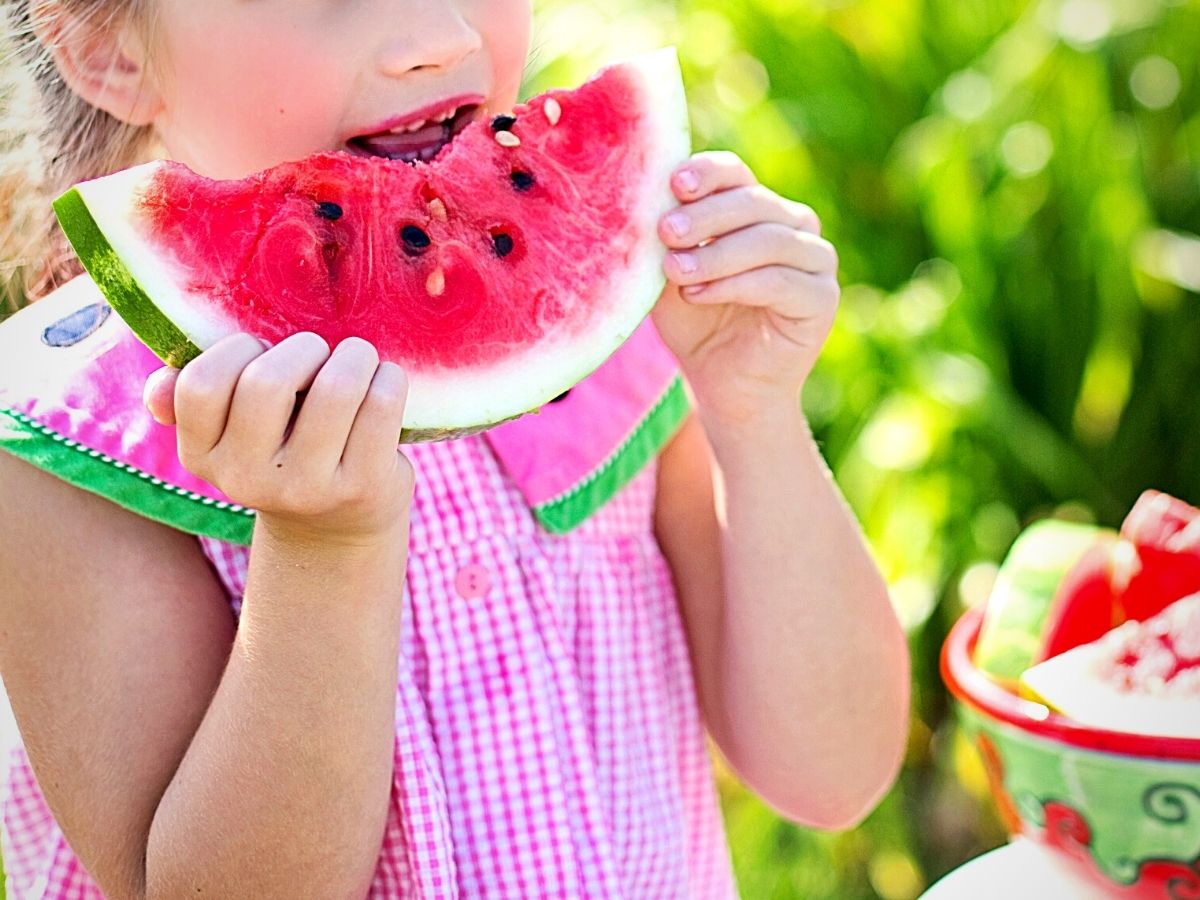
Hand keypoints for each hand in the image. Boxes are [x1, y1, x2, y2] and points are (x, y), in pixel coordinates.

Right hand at [143, 332, 414, 545]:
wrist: (337, 528)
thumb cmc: (283, 452)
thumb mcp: (232, 435)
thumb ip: (192, 403)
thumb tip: (158, 387)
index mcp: (203, 456)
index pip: (201, 385)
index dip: (237, 350)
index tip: (263, 352)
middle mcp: (248, 480)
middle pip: (267, 382)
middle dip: (304, 348)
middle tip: (320, 354)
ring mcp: (308, 488)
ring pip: (336, 389)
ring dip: (355, 356)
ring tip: (358, 361)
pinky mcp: (363, 487)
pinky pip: (381, 405)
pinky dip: (389, 379)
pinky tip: (384, 382)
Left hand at [651, 151, 839, 425]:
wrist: (724, 387)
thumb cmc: (695, 325)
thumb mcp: (670, 276)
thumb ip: (665, 241)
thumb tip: (646, 200)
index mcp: (757, 209)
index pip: (735, 174)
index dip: (707, 174)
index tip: (674, 184)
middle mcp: (793, 226)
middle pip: (752, 201)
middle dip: (705, 216)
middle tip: (665, 231)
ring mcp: (815, 260)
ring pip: (768, 239)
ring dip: (716, 254)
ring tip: (675, 271)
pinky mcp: (822, 297)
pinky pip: (780, 280)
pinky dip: (736, 284)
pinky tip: (698, 294)